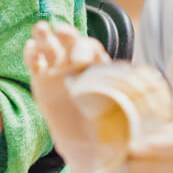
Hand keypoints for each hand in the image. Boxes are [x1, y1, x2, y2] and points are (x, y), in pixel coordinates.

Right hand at [23, 21, 109, 172]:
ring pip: (51, 45)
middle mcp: (77, 65)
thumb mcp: (119, 119)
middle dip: (67, 34)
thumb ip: (123, 115)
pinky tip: (31, 49)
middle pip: (72, 41)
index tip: (80, 63)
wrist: (85, 143)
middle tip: (61, 33)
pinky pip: (34, 60)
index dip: (86, 50)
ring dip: (45, 35)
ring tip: (41, 29)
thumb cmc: (106, 129)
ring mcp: (58, 69)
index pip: (92, 49)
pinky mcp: (40, 78)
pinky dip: (31, 53)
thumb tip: (141, 126)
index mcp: (96, 69)